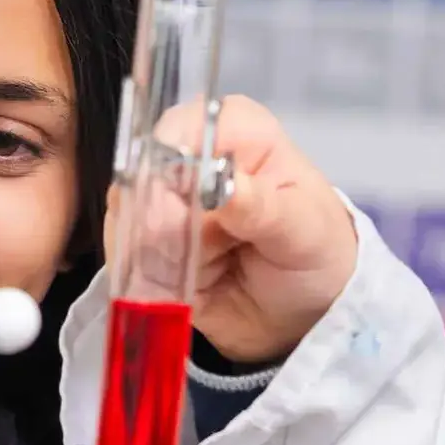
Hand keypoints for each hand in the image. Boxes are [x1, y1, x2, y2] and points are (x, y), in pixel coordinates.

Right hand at [108, 94, 358, 364]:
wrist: (309, 313)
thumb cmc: (318, 251)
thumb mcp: (305, 230)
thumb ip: (263, 206)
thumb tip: (223, 182)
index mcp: (234, 131)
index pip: (178, 131)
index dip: (173, 169)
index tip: (191, 208)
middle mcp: (189, 160)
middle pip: (141, 178)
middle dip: (164, 225)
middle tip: (203, 253)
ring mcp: (163, 205)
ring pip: (128, 223)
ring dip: (161, 257)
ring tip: (209, 271)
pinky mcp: (148, 248)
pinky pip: (125, 260)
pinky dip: (151, 280)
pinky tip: (186, 288)